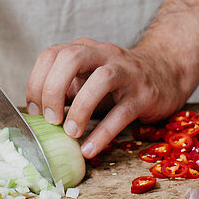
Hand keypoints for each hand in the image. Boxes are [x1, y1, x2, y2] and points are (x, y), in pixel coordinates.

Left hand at [26, 37, 189, 157]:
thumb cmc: (117, 81)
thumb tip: (34, 115)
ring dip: (80, 108)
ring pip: (101, 79)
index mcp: (84, 50)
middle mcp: (103, 55)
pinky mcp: (144, 94)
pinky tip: (89, 148)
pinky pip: (122, 112)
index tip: (35, 110)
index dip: (37, 82)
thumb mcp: (86, 78)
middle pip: (71, 58)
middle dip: (54, 89)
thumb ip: (64, 89)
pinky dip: (103, 133)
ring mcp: (126, 72)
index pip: (51, 55)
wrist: (164, 72)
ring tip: (70, 132)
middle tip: (50, 119)